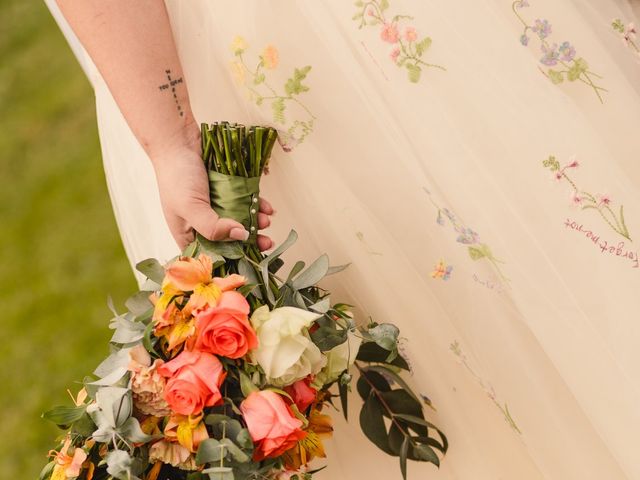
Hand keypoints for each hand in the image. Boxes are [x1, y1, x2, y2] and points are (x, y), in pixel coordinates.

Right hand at [153, 147, 273, 250]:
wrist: (178, 141)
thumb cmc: (176, 177)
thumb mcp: (191, 208)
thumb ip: (214, 227)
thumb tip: (242, 235)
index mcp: (188, 234)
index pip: (212, 256)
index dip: (232, 260)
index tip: (251, 261)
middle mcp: (202, 224)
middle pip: (230, 241)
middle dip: (250, 242)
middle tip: (266, 243)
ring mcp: (215, 208)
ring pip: (240, 221)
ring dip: (256, 223)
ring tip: (266, 221)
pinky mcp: (226, 193)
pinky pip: (244, 204)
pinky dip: (257, 206)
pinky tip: (266, 208)